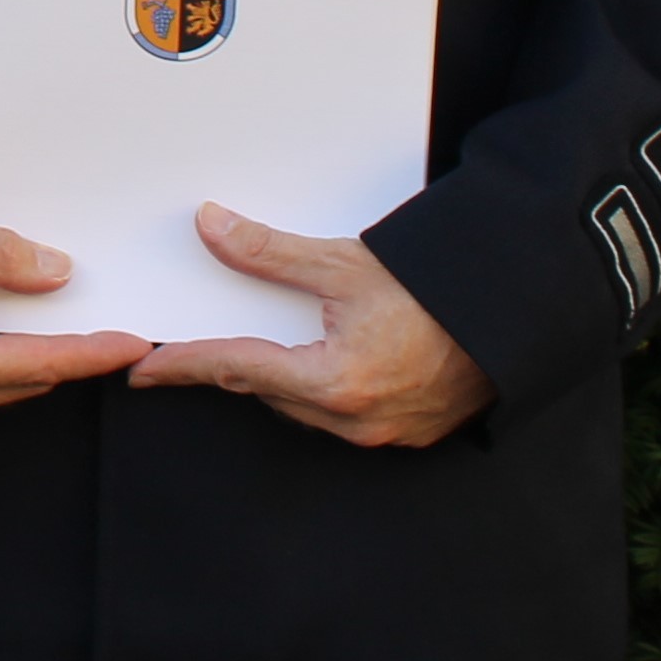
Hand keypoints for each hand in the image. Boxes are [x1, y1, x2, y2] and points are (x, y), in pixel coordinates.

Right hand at [0, 209, 149, 417]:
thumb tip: (57, 273)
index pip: (39, 363)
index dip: (92, 352)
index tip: (135, 343)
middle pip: (28, 379)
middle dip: (75, 355)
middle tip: (119, 324)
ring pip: (7, 383)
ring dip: (44, 356)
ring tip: (82, 324)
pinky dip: (12, 355)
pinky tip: (25, 328)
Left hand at [129, 203, 495, 446]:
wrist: (515, 313)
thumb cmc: (437, 289)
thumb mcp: (344, 263)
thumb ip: (269, 252)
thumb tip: (210, 227)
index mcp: (336, 383)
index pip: (238, 370)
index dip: (186, 366)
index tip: (144, 370)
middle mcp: (358, 421)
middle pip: (268, 391)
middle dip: (229, 367)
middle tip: (185, 350)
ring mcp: (386, 433)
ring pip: (303, 407)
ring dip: (274, 378)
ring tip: (244, 348)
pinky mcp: (409, 432)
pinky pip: (340, 416)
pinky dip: (315, 389)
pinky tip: (308, 363)